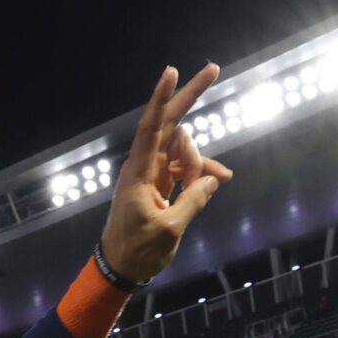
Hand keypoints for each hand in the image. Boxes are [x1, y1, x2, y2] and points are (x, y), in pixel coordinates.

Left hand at [100, 65, 236, 285]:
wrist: (119, 268)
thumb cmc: (137, 251)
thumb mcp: (169, 230)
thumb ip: (192, 202)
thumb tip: (212, 180)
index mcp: (139, 173)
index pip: (151, 127)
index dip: (162, 99)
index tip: (171, 72)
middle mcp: (143, 165)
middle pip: (171, 124)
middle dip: (190, 97)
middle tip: (214, 69)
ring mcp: (152, 172)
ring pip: (183, 149)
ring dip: (199, 163)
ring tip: (205, 188)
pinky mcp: (159, 183)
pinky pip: (184, 167)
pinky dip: (200, 173)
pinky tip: (218, 181)